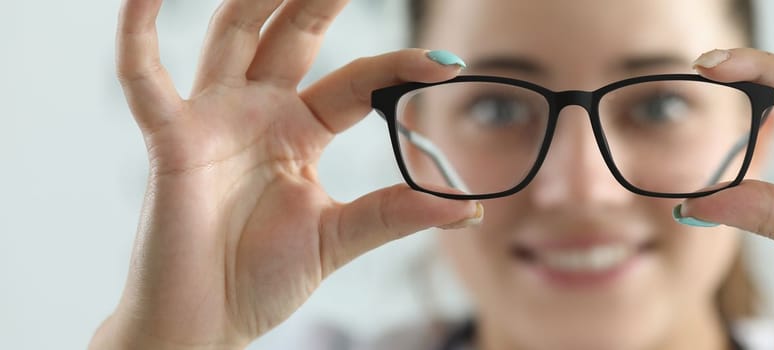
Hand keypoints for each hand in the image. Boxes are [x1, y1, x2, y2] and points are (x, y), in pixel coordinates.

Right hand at [90, 0, 479, 348]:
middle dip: (320, 0)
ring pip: (233, 35)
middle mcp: (259, 112)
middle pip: (294, 36)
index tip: (448, 67)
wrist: (205, 321)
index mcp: (301, 131)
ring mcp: (214, 119)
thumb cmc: (261, 279)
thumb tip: (467, 207)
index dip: (399, 68)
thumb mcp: (339, 238)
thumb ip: (394, 214)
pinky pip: (145, 79)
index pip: (357, 81)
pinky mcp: (170, 139)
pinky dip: (138, 34)